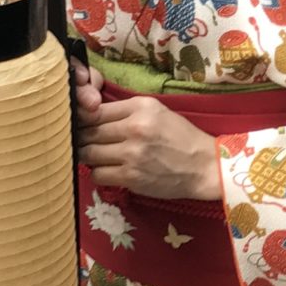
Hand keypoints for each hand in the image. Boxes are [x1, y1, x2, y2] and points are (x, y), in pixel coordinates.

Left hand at [75, 61, 221, 200]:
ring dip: (88, 156)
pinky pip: (98, 175)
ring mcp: (132, 154)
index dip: (84, 119)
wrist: (204, 166)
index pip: (96, 111)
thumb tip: (91, 115)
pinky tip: (109, 170)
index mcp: (141, 107)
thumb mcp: (157, 112)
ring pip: (89, 154)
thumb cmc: (180, 137)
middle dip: (82, 138)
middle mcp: (135, 128)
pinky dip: (99, 173)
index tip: (82, 125)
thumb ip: (126, 111)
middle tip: (84, 142)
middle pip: (89, 132)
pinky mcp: (131, 177)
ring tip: (96, 156)